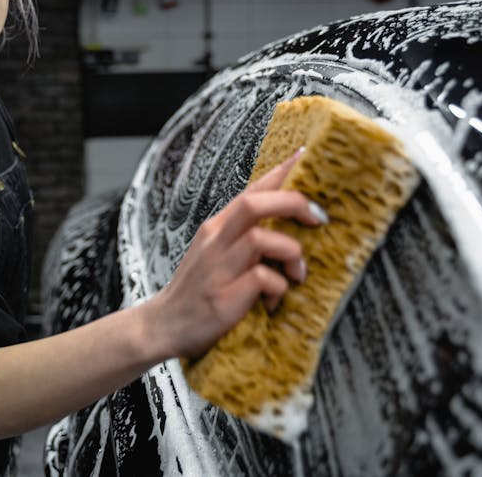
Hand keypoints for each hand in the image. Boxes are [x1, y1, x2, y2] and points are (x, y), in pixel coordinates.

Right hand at [143, 147, 325, 360]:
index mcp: (216, 227)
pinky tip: (272, 302)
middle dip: (293, 204)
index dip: (280, 172)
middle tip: (317, 218)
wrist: (164, 325)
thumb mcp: (215, 253)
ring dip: (291, 254)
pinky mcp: (224, 297)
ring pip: (263, 240)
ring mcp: (218, 268)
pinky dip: (278, 288)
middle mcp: (215, 241)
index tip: (305, 156)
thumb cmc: (197, 289)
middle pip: (254, 204)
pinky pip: (264, 279)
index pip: (250, 190)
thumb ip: (243, 235)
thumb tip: (285, 221)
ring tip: (296, 274)